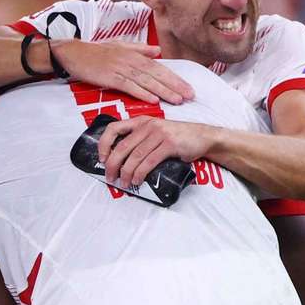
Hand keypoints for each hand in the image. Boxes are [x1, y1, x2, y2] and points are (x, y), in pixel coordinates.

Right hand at [51, 39, 193, 104]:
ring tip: (177, 100)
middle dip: (175, 86)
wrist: (73, 52)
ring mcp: (121, 69)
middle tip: (191, 96)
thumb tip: (157, 51)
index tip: (189, 88)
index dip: (176, 78)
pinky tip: (153, 99)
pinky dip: (142, 92)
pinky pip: (130, 86)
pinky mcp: (110, 77)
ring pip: (147, 81)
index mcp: (136, 55)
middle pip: (158, 75)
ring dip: (163, 91)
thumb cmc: (96, 52)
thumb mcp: (120, 46)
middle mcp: (132, 61)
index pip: (161, 68)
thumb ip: (140, 50)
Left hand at [98, 117, 217, 188]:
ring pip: (135, 156)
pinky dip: (140, 174)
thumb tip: (121, 160)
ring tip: (123, 183)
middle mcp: (148, 125)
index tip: (102, 158)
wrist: (203, 137)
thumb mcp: (156, 132)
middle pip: (122, 146)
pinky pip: (149, 162)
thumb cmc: (178, 138)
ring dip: (126, 173)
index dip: (104, 144)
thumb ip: (141, 139)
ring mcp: (159, 134)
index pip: (114, 128)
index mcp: (141, 121)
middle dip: (112, 164)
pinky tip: (137, 181)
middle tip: (109, 177)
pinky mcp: (169, 145)